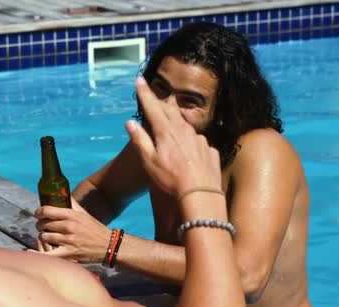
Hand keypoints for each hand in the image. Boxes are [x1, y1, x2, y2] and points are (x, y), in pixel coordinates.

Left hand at [33, 198, 111, 262]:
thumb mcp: (84, 213)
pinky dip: (37, 253)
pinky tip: (30, 251)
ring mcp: (69, 241)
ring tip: (46, 237)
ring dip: (42, 237)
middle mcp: (69, 227)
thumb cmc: (94, 229)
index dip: (38, 212)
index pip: (47, 210)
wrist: (108, 245)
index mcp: (72, 215)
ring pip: (44, 236)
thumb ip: (72, 203)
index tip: (38, 214)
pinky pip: (48, 254)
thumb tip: (63, 192)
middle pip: (43, 224)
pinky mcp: (69, 254)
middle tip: (42, 227)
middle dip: (40, 225)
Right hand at [128, 76, 221, 196]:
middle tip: (153, 96)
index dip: (144, 93)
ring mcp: (199, 140)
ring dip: (175, 119)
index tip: (139, 79)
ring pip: (184, 124)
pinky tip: (187, 146)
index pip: (152, 106)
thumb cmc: (170, 180)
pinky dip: (189, 139)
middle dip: (160, 103)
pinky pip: (196, 140)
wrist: (201, 195)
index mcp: (166, 131)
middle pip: (169, 111)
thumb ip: (140, 140)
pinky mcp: (209, 150)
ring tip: (169, 117)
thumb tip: (129, 122)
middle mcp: (184, 131)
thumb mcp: (149, 161)